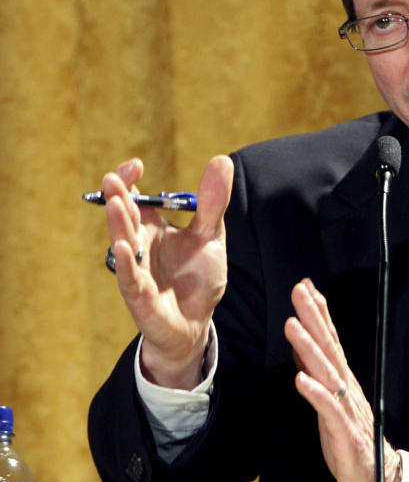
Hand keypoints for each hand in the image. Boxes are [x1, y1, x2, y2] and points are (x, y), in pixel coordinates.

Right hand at [103, 156, 233, 388]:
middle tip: (114, 178)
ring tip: (116, 204)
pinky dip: (128, 263)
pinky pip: (131, 279)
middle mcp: (139, 246)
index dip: (129, 182)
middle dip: (119, 198)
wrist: (196, 322)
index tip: (135, 165)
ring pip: (124, 245)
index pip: (134, 200)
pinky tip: (125, 247)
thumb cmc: (196, 278)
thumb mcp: (210, 235)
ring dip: (119, 225)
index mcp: (151, 229)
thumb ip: (213, 202)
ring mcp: (137, 270)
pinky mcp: (140, 297)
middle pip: (124, 218)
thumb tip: (221, 160)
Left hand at [284, 279, 401, 481]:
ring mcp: (346, 406)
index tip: (307, 286)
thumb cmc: (348, 435)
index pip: (330, 338)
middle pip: (329, 346)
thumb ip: (316, 370)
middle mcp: (346, 386)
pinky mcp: (343, 430)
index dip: (319, 311)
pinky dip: (315, 393)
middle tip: (300, 291)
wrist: (374, 474)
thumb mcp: (328, 398)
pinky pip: (328, 409)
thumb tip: (301, 342)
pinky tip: (300, 379)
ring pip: (326, 371)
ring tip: (293, 325)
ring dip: (309, 347)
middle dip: (314, 317)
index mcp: (342, 378)